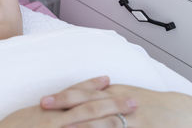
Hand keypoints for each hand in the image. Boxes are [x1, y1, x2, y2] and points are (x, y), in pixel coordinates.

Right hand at [0, 76, 121, 127]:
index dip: (91, 85)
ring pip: (87, 123)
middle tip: (132, 100)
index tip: (107, 78)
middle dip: (111, 102)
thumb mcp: (28, 115)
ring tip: (129, 117)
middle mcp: (54, 117)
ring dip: (110, 120)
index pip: (74, 92)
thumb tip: (55, 106)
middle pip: (87, 106)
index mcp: (48, 108)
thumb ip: (46, 111)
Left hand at [41, 76, 191, 127]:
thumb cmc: (143, 101)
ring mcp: (127, 118)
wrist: (174, 110)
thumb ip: (99, 95)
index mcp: (109, 93)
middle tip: (44, 108)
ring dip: (82, 125)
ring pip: (102, 122)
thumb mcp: (119, 94)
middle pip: (87, 104)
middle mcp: (116, 103)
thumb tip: (78, 95)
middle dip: (65, 107)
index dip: (62, 97)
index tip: (43, 101)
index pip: (81, 93)